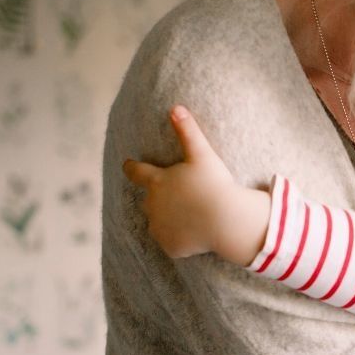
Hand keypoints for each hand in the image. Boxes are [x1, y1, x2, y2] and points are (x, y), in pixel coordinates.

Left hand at [123, 105, 238, 257]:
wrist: (226, 220)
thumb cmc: (215, 185)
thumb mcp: (202, 155)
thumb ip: (188, 131)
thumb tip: (176, 107)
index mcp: (156, 182)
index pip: (135, 172)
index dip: (131, 167)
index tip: (128, 165)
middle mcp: (152, 206)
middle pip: (150, 200)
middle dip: (159, 198)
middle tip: (178, 198)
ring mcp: (160, 228)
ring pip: (159, 223)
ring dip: (167, 220)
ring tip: (188, 218)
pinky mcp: (171, 246)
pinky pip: (172, 242)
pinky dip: (179, 239)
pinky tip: (194, 235)